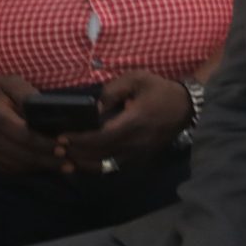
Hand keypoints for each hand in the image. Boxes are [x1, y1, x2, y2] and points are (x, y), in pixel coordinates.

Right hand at [0, 74, 57, 174]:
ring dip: (38, 167)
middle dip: (47, 160)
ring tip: (61, 167)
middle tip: (69, 163)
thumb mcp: (10, 82)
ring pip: (14, 164)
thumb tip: (47, 108)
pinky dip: (25, 169)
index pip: (24, 135)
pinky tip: (41, 166)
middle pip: (21, 154)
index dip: (45, 143)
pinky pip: (5, 168)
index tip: (64, 147)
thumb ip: (27, 93)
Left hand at [57, 72, 192, 173]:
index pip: (100, 137)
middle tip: (58, 148)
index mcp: (133, 122)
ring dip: (84, 162)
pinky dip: (98, 166)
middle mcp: (135, 142)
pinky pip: (115, 166)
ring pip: (106, 165)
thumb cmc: (159, 90)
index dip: (79, 140)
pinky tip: (86, 161)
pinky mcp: (141, 157)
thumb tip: (93, 108)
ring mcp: (139, 153)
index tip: (62, 137)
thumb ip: (111, 91)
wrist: (186, 106)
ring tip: (68, 157)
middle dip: (76, 153)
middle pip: (99, 155)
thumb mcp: (136, 79)